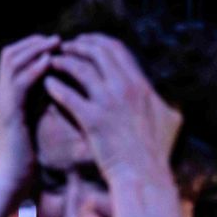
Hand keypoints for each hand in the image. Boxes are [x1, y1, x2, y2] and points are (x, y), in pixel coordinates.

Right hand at [0, 34, 59, 194]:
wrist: (9, 182)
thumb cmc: (24, 158)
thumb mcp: (33, 123)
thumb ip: (39, 104)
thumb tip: (57, 89)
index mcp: (6, 97)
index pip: (13, 59)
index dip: (32, 47)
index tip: (56, 45)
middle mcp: (0, 95)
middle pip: (10, 53)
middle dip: (34, 43)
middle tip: (58, 39)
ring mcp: (2, 102)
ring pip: (13, 62)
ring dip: (36, 50)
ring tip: (56, 44)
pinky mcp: (9, 113)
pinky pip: (20, 82)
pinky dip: (35, 69)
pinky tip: (51, 63)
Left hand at [47, 34, 181, 184]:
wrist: (144, 175)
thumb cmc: (156, 152)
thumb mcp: (169, 119)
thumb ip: (160, 101)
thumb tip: (157, 94)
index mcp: (141, 84)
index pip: (117, 49)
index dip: (97, 41)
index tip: (84, 42)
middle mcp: (125, 88)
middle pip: (98, 52)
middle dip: (78, 45)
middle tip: (65, 47)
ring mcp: (109, 103)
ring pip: (81, 69)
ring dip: (64, 61)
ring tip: (52, 62)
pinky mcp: (92, 120)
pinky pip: (68, 96)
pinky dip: (55, 86)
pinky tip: (47, 84)